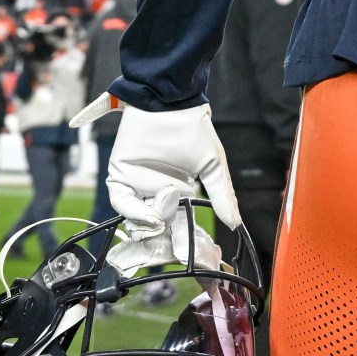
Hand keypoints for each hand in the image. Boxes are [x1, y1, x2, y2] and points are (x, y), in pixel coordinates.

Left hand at [72, 95, 241, 269]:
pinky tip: (149, 215)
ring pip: (136, 217)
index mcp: (178, 189)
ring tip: (162, 222)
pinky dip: (132, 212)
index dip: (182, 236)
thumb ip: (222, 195)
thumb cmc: (193, 131)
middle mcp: (155, 189)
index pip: (178, 220)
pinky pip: (121, 202)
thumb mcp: (213, 166)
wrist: (170, 105)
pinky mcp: (120, 175)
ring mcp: (137, 183)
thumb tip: (236, 223)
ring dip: (148, 225)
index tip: (189, 250)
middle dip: (162, 236)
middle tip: (171, 244)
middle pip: (154, 224)